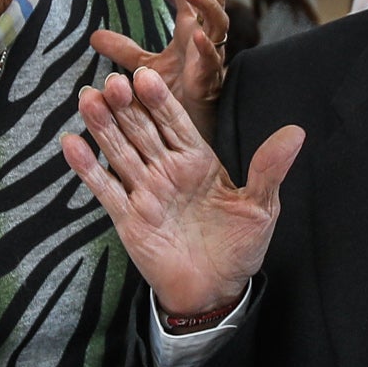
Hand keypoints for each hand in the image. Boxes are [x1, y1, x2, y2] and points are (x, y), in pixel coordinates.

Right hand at [60, 65, 305, 319]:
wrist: (216, 290)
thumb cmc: (240, 246)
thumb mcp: (260, 206)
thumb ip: (268, 169)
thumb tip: (296, 132)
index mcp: (198, 160)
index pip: (176, 121)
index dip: (160, 100)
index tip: (146, 75)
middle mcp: (167, 170)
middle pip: (142, 130)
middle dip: (127, 105)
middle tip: (111, 81)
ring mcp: (145, 192)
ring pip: (120, 152)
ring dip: (103, 126)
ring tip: (88, 98)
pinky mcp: (128, 218)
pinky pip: (105, 189)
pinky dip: (87, 168)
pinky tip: (70, 143)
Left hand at [90, 0, 230, 128]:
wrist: (182, 130)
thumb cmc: (170, 96)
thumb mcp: (142, 67)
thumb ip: (123, 49)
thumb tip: (93, 35)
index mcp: (190, 27)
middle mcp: (204, 36)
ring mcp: (210, 56)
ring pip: (220, 20)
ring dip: (207, 3)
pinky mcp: (211, 80)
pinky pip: (215, 59)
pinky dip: (207, 46)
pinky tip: (198, 36)